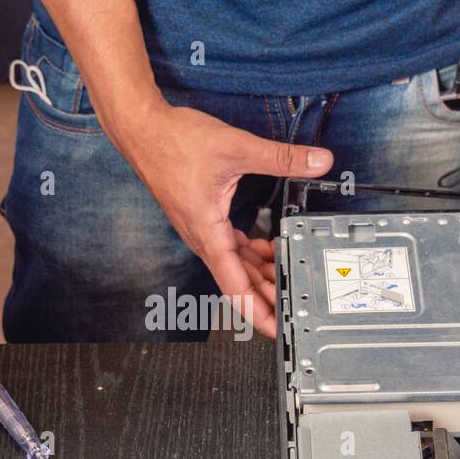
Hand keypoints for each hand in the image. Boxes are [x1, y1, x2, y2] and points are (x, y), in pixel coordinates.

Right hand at [114, 101, 332, 337]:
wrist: (141, 129)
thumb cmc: (173, 141)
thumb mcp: (236, 147)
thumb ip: (281, 157)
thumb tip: (318, 161)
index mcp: (207, 231)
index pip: (234, 284)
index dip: (257, 310)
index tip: (276, 329)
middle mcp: (201, 237)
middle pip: (238, 279)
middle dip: (267, 295)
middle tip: (296, 307)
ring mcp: (200, 229)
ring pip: (234, 264)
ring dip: (260, 273)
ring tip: (288, 278)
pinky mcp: (201, 217)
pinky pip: (227, 246)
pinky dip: (249, 252)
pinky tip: (265, 248)